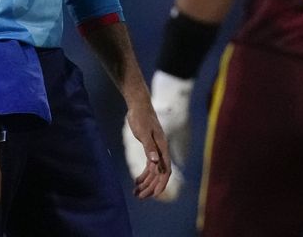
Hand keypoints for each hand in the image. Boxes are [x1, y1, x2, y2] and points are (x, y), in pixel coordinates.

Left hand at [123, 70, 183, 199]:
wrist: (139, 105)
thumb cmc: (141, 117)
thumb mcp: (143, 132)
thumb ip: (149, 147)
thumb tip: (155, 162)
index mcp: (163, 148)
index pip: (166, 170)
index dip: (161, 183)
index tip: (155, 195)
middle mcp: (161, 151)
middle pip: (159, 174)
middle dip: (151, 187)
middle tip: (140, 196)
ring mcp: (156, 150)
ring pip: (154, 172)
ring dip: (146, 183)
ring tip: (136, 193)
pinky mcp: (150, 148)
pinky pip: (149, 166)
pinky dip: (143, 175)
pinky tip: (136, 181)